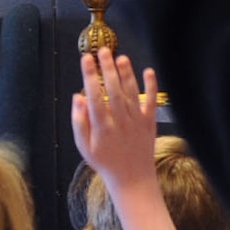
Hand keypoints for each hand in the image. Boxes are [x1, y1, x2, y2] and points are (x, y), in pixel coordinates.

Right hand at [71, 51, 159, 187]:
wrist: (132, 178)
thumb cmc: (105, 162)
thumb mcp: (84, 146)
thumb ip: (79, 122)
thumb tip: (77, 97)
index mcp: (101, 126)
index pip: (94, 95)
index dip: (89, 76)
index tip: (86, 59)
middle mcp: (119, 121)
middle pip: (113, 89)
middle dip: (107, 68)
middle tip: (103, 50)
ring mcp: (136, 121)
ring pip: (131, 92)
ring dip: (126, 73)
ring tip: (121, 57)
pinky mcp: (149, 122)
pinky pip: (151, 101)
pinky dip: (151, 86)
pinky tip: (149, 71)